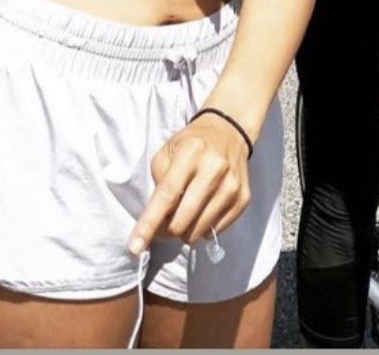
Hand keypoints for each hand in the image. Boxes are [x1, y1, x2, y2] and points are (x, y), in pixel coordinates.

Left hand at [127, 114, 251, 255]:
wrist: (229, 131)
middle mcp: (214, 168)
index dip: (149, 223)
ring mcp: (232, 185)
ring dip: (185, 231)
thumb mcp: (167, 151)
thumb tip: (157, 221)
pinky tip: (203, 210)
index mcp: (191, 153)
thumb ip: (159, 182)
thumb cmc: (191, 144)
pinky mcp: (243, 198)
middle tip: (163, 223)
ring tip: (185, 213)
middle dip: (167, 230)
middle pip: (182, 220)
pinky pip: (216, 231)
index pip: (167, 195)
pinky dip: (204, 228)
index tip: (135, 247)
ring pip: (198, 230)